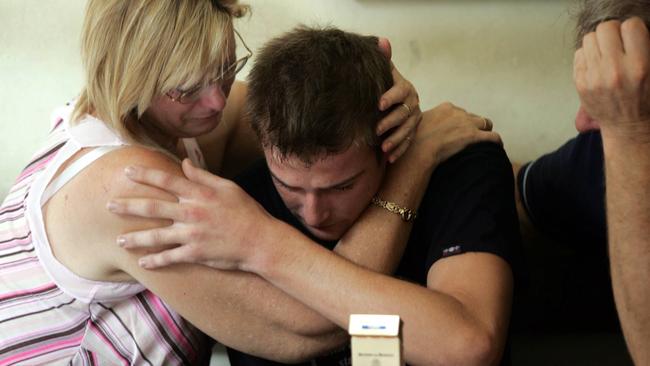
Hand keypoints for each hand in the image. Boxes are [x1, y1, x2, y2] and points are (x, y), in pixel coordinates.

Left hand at [107, 159, 273, 269]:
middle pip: (152, 207)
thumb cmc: (247, 212)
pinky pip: (169, 257)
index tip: (127, 171)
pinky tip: (142, 262)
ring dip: (135, 238)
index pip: (166, 180)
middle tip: (109, 205)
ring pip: (155, 236)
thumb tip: (185, 163)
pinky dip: (154, 260)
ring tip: (119, 239)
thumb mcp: (228, 188)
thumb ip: (204, 176)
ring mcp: (192, 234)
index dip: (145, 175)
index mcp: (199, 194)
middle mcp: (192, 212)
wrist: (261, 241)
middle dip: (128, 206)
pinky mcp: (195, 253)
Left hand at [376, 37, 422, 162]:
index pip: (400, 91)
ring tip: (383, 147)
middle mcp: (413, 103)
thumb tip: (381, 40)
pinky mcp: (412, 133)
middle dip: (390, 122)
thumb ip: (383, 59)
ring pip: (407, 131)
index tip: (378, 104)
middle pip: (403, 114)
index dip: (390, 97)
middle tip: (377, 130)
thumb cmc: (383, 86)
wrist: (389, 102)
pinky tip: (390, 158)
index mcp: (405, 88)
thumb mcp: (383, 73)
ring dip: (395, 140)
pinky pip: (408, 143)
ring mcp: (414, 119)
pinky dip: (399, 151)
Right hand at [410, 102, 501, 167]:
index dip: (459, 122)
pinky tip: (496, 147)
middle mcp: (458, 113)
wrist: (419, 150)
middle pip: (472, 117)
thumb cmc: (414, 140)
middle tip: (469, 138)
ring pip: (485, 124)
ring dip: (484, 131)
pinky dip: (496, 141)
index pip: (459, 112)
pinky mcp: (474, 136)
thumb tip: (422, 125)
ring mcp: (467, 124)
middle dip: (472, 126)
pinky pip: (493, 137)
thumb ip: (425, 121)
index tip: (457, 131)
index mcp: (446, 108)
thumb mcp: (416, 123)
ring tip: (484, 141)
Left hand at [574, 17, 649, 139]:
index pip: (630, 25)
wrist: (628, 126)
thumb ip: (643, 49)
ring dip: (598, 43)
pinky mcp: (580, 83)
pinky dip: (587, 55)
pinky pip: (579, 54)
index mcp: (639, 65)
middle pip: (605, 28)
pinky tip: (597, 65)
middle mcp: (615, 70)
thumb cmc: (645, 98)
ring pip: (589, 39)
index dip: (632, 29)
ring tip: (606, 53)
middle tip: (616, 43)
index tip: (632, 37)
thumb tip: (629, 30)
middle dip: (612, 32)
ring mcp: (594, 77)